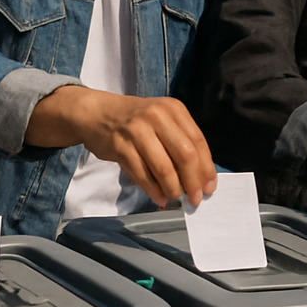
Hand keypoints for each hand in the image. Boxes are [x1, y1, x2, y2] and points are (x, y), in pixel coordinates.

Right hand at [26, 87, 216, 207]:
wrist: (97, 113)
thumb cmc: (135, 121)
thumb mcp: (162, 120)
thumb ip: (180, 142)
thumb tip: (200, 177)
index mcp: (173, 109)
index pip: (197, 141)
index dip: (206, 167)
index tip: (210, 187)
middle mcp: (157, 115)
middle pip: (185, 154)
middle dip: (193, 181)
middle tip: (195, 198)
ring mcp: (137, 130)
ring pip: (164, 167)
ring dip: (173, 188)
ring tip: (174, 197)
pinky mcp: (120, 146)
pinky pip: (142, 174)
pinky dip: (153, 190)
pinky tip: (159, 197)